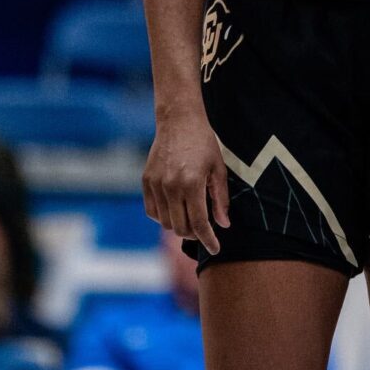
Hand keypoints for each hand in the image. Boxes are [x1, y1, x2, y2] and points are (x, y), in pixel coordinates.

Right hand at [143, 103, 232, 252]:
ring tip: (190, 219)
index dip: (208, 240)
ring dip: (179, 226)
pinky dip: (163, 217)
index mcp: (192, 184)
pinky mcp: (146, 181)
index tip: (216, 249)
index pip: (199, 223)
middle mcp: (171, 186)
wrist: (178, 121)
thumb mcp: (218, 169)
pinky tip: (175, 210)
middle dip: (194, 235)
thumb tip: (223, 225)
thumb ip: (220, 199)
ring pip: (165, 222)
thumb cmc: (203, 143)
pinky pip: (152, 210)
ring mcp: (156, 184)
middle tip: (204, 230)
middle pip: (180, 227)